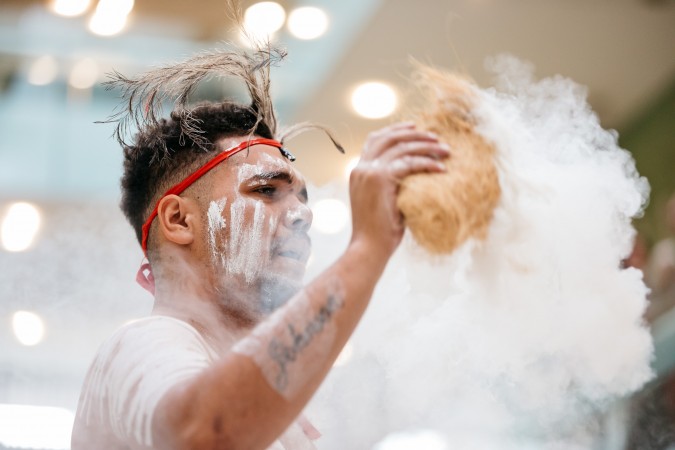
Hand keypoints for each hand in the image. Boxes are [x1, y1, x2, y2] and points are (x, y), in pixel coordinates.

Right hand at [349, 122, 448, 260]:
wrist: (369, 247)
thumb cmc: (379, 231)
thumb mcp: (383, 201)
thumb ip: (392, 184)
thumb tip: (414, 175)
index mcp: (359, 171)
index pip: (375, 140)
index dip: (395, 130)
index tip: (414, 127)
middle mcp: (362, 167)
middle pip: (388, 137)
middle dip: (414, 134)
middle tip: (435, 137)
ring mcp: (369, 171)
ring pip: (401, 147)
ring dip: (425, 146)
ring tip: (445, 151)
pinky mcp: (380, 179)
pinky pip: (408, 163)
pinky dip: (427, 163)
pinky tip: (441, 169)